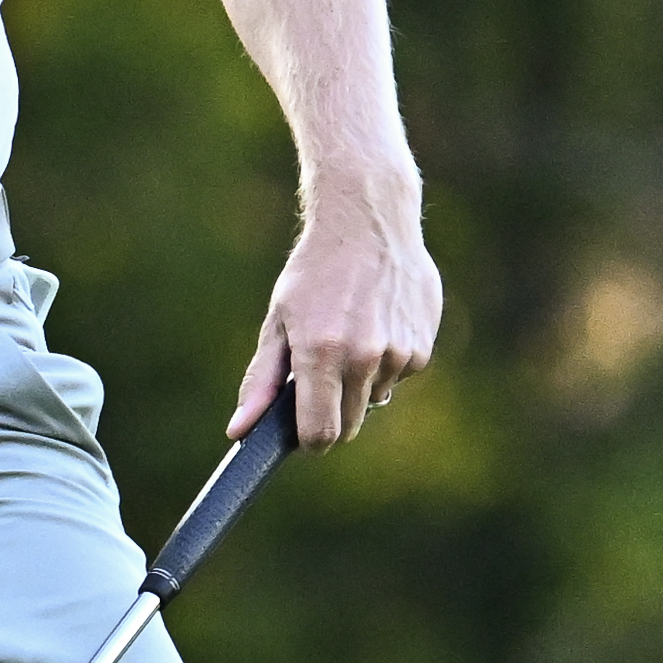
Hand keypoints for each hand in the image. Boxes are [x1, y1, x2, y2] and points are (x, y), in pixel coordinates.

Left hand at [231, 180, 440, 445]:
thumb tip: (239, 431)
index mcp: (321, 354)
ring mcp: (398, 353)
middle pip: (350, 425)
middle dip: (332, 413)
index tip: (302, 432)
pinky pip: (399, 376)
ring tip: (350, 334)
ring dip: (360, 383)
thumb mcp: (278, 322)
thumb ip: (261, 381)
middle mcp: (364, 358)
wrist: (367, 221)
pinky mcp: (423, 346)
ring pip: (375, 399)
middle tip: (320, 375)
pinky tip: (376, 324)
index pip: (321, 434)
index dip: (309, 440)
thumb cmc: (313, 273)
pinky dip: (386, 362)